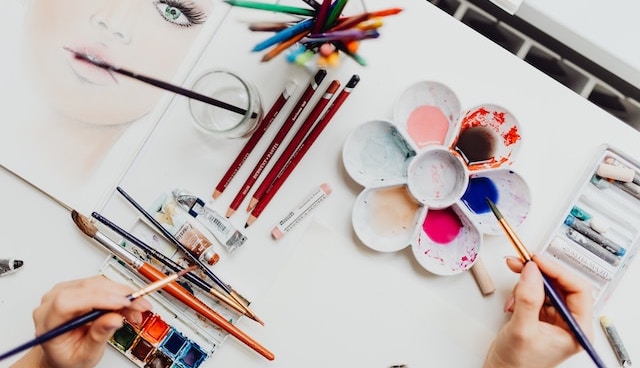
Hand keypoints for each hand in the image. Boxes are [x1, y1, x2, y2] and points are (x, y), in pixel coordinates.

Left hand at [11, 276, 151, 367]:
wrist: (62, 353)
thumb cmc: (67, 356)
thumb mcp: (84, 354)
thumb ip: (98, 337)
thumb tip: (114, 319)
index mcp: (48, 321)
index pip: (68, 301)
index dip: (98, 298)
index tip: (123, 303)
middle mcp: (53, 301)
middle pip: (87, 288)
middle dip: (119, 296)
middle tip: (140, 307)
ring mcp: (65, 292)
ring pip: (97, 283)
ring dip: (122, 294)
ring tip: (136, 310)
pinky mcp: (78, 288)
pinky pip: (100, 284)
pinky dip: (118, 293)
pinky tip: (128, 304)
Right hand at [482, 254, 593, 367]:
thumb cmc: (517, 363)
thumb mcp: (522, 329)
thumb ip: (528, 298)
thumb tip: (531, 272)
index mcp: (577, 329)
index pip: (578, 290)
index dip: (558, 272)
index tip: (538, 262)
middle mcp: (569, 322)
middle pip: (561, 285)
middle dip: (540, 273)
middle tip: (521, 262)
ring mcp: (555, 319)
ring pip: (546, 286)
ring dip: (527, 284)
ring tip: (514, 293)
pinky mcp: (541, 315)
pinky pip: (535, 293)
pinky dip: (521, 292)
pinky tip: (513, 303)